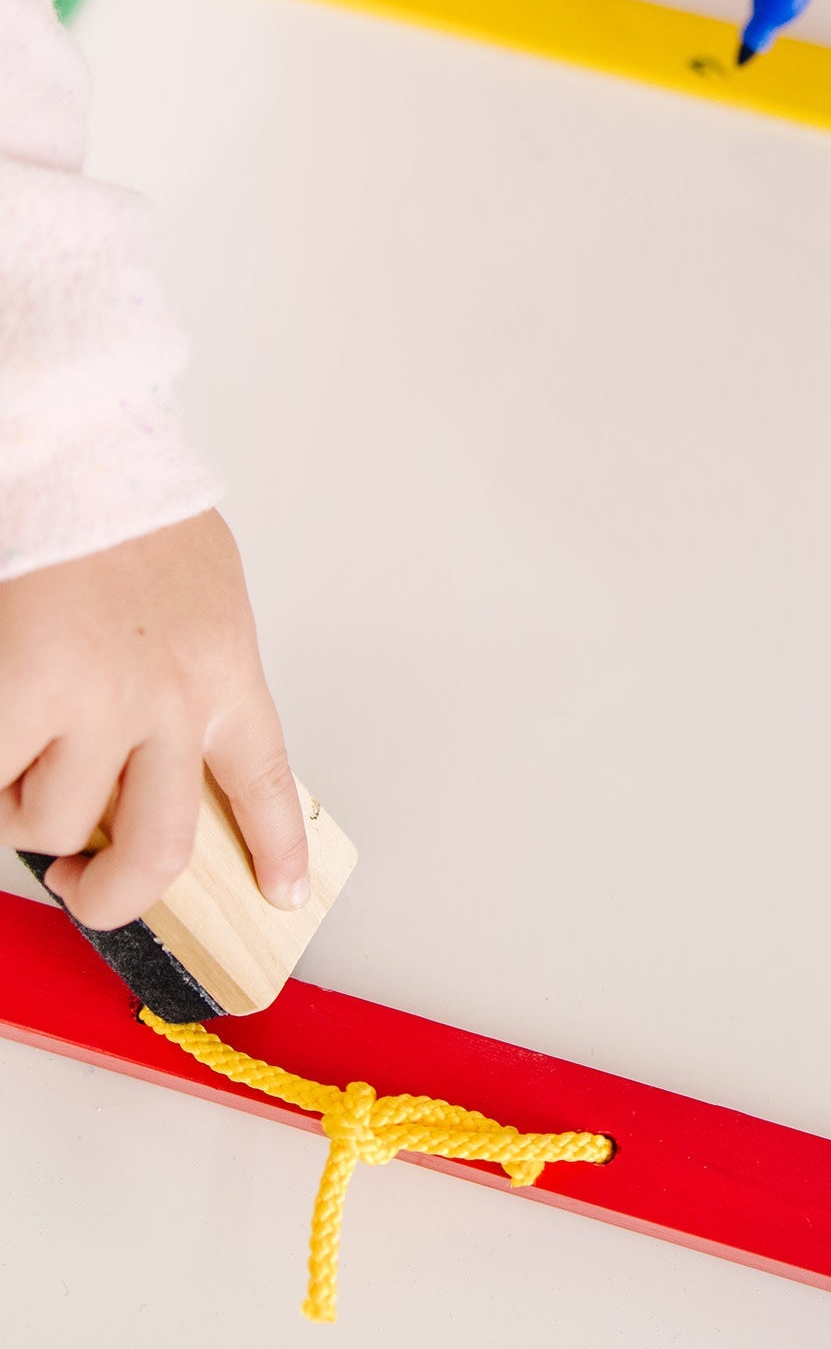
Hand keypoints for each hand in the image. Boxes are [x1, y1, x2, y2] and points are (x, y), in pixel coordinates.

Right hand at [0, 510, 306, 930]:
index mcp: (226, 672)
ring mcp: (100, 704)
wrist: (80, 457)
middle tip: (80, 881)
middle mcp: (176, 700)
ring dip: (23, 802)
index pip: (265, 783)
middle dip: (112, 891)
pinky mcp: (23, 696)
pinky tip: (1, 723)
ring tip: (18, 746)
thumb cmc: (128, 518)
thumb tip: (151, 757)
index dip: (274, 848)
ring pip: (56, 823)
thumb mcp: (200, 602)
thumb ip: (188, 679)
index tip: (284, 891)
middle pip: (160, 849)